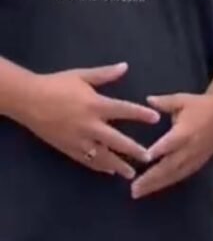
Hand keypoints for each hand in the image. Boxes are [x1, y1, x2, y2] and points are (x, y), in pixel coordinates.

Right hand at [16, 62, 158, 179]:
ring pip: (101, 155)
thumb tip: (126, 66)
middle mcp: (89, 125)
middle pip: (116, 140)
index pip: (124, 110)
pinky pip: (85, 159)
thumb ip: (105, 74)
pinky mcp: (67, 147)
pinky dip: (98, 166)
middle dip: (133, 150)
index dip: (141, 114)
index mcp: (95, 105)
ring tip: (131, 173)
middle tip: (149, 157)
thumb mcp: (82, 76)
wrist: (28, 100)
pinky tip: (108, 171)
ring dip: (117, 164)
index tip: (157, 119)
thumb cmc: (57, 85)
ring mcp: (78, 139)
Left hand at [131, 93, 212, 199]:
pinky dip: (168, 182)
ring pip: (175, 173)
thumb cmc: (201, 105)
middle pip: (171, 164)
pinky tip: (154, 188)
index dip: (159, 150)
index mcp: (187, 130)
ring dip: (156, 184)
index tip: (144, 158)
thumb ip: (164, 103)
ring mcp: (196, 156)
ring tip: (138, 192)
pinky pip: (182, 175)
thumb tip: (148, 100)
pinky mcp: (199, 161)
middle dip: (152, 177)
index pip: (172, 142)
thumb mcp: (182, 100)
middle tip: (133, 188)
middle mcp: (191, 146)